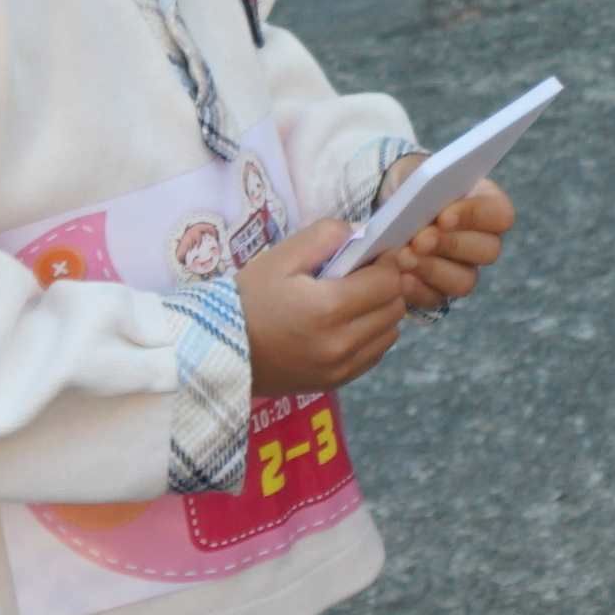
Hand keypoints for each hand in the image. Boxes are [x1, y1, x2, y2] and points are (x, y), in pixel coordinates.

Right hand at [240, 216, 409, 393]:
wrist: (220, 351)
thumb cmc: (247, 299)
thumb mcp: (280, 257)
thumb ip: (324, 236)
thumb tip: (361, 232)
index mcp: (329, 307)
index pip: (388, 281)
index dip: (384, 262)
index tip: (368, 256)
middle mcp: (342, 342)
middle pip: (395, 308)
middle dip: (385, 286)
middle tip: (360, 276)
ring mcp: (340, 367)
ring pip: (390, 333)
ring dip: (380, 313)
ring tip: (352, 302)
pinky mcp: (335, 382)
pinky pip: (374, 355)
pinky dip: (371, 337)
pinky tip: (345, 325)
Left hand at [379, 182, 512, 312]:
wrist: (385, 208)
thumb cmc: (410, 186)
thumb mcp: (417, 173)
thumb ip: (427, 179)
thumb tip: (423, 195)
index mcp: (486, 205)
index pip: (500, 215)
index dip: (474, 217)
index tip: (443, 216)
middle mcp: (482, 241)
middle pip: (488, 252)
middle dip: (450, 245)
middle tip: (419, 240)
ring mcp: (463, 270)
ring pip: (464, 281)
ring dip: (432, 269)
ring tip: (403, 257)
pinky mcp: (438, 291)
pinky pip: (436, 299)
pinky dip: (417, 289)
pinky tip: (400, 278)